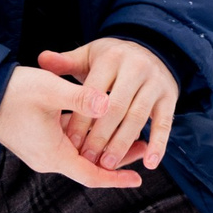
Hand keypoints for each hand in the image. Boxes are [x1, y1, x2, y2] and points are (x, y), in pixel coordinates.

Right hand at [0, 65, 137, 189]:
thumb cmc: (13, 92)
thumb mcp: (50, 92)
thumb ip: (81, 98)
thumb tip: (109, 104)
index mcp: (53, 154)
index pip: (91, 175)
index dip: (115, 178)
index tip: (138, 178)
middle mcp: (48, 157)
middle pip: (90, 165)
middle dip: (117, 158)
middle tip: (143, 145)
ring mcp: (43, 148)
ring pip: (81, 152)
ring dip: (104, 144)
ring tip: (131, 131)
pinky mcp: (40, 138)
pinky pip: (70, 142)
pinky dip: (89, 135)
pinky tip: (104, 120)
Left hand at [36, 35, 178, 175]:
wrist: (153, 48)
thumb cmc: (112, 59)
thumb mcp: (89, 55)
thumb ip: (65, 62)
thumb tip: (42, 59)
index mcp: (111, 58)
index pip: (93, 92)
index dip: (81, 119)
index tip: (70, 143)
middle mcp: (136, 68)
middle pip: (116, 107)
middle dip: (100, 136)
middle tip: (87, 159)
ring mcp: (155, 82)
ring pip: (138, 117)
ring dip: (122, 144)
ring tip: (107, 165)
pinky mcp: (170, 96)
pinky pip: (164, 123)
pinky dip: (158, 144)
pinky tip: (149, 163)